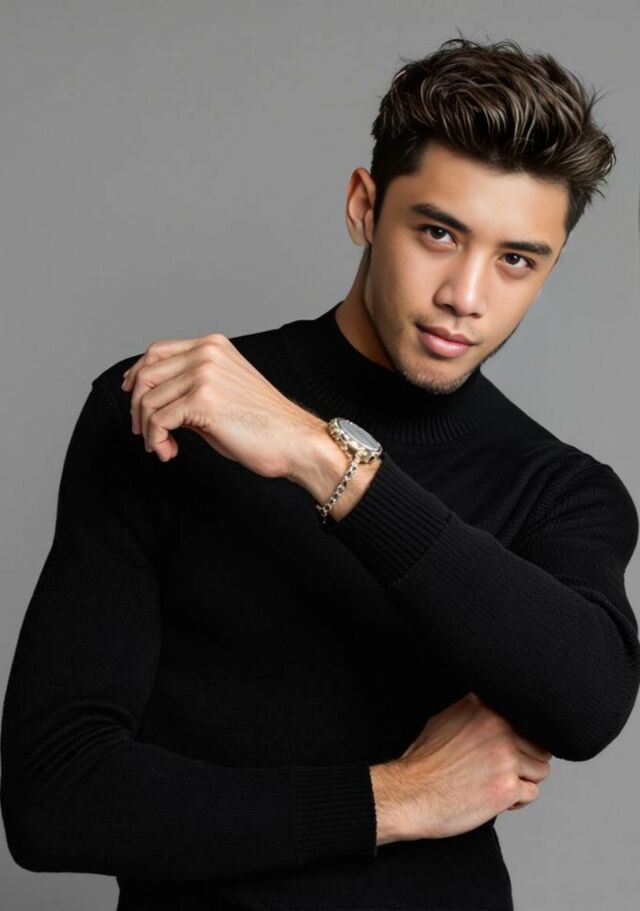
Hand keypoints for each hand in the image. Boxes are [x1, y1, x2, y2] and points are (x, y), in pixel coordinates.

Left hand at [120, 333, 323, 477]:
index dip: (137, 375)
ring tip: (164, 448)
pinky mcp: (202, 401)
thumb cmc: (265, 425)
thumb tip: (155, 402)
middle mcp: (206, 354)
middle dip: (137, 408)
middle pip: (146, 374)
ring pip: (148, 400)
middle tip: (145, 434)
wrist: (296, 441)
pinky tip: (169, 452)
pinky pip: (159, 421)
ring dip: (148, 431)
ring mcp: (203, 375)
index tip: (132, 397)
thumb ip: (190, 389)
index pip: (157, 351)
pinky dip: (156, 441)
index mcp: (213, 346)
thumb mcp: (223, 394)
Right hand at [369, 691, 551, 844]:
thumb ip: (475, 712)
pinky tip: (496, 799)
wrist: (411, 793)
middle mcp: (499, 727)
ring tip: (499, 784)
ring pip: (541, 770)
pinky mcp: (508, 786)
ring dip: (524, 781)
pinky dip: (517, 801)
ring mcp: (506, 756)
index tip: (509, 748)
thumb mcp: (444, 719)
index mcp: (484, 707)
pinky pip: (531, 794)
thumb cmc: (424, 762)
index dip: (520, 738)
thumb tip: (496, 712)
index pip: (527, 718)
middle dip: (525, 761)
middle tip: (502, 771)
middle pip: (540, 745)